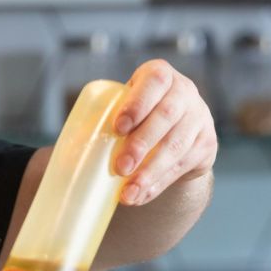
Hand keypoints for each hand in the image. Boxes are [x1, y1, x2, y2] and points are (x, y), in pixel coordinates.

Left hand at [112, 59, 217, 205]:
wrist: (171, 132)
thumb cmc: (132, 118)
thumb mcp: (120, 108)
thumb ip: (98, 120)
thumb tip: (65, 156)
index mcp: (160, 75)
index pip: (154, 82)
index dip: (137, 103)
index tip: (117, 128)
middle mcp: (184, 92)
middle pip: (166, 116)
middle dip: (141, 144)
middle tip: (120, 168)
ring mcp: (199, 118)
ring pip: (176, 146)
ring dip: (150, 172)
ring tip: (128, 193)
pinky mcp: (206, 144)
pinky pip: (182, 166)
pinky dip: (159, 183)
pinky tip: (141, 195)